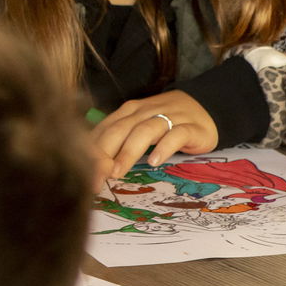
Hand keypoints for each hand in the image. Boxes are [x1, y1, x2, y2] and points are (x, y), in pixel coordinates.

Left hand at [92, 90, 217, 179]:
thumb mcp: (138, 129)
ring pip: (145, 131)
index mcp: (127, 112)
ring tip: (118, 172)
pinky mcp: (191, 127)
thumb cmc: (165, 123)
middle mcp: (144, 112)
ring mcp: (169, 117)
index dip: (90, 151)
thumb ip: (117, 142)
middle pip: (119, 130)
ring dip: (128, 152)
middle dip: (103, 155)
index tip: (80, 173)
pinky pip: (175, 135)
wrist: (205, 107)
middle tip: (94, 177)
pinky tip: (154, 162)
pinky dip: (163, 148)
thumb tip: (90, 164)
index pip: (104, 130)